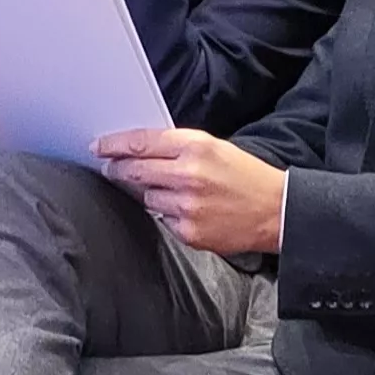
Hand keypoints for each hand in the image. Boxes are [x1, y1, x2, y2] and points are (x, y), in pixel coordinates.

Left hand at [94, 128, 285, 253]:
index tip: (99, 147)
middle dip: (118, 169)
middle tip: (111, 168)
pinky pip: (164, 220)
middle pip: (134, 171)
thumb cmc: (246, 176)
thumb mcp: (215, 147)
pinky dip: (169, 215)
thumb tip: (138, 151)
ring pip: (147, 198)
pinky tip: (190, 211)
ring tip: (175, 192)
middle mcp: (188, 175)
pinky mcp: (189, 232)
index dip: (114, 144)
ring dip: (150, 193)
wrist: (275, 211)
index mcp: (196, 147)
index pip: (141, 142)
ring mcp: (187, 206)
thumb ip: (177, 147)